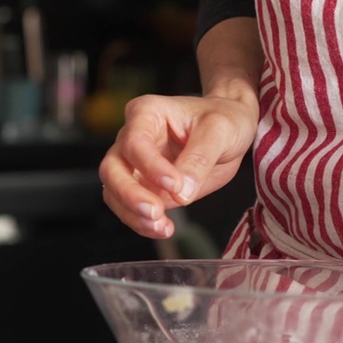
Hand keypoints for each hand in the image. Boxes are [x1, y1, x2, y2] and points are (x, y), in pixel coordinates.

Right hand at [99, 91, 256, 239]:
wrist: (231, 128)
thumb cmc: (224, 119)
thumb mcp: (220, 130)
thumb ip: (199, 158)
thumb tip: (181, 193)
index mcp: (146, 113)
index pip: (135, 142)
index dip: (150, 166)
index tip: (175, 185)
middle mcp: (131, 137)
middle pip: (111, 169)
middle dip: (129, 194)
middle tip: (155, 212)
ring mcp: (133, 164)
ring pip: (113, 192)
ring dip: (132, 214)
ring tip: (162, 227)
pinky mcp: (142, 187)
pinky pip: (129, 208)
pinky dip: (141, 223)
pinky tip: (163, 228)